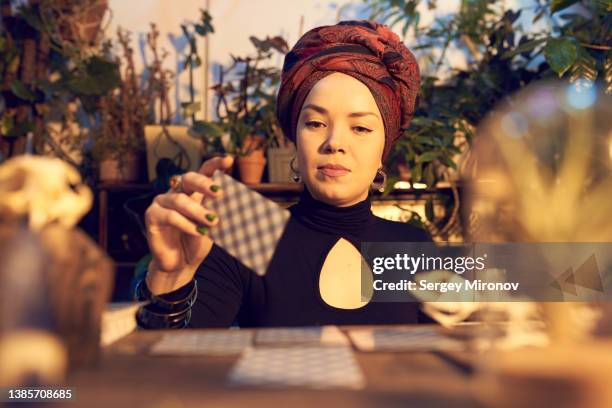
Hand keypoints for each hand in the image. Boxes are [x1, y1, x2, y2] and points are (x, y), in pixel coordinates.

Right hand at [144, 155, 233, 293]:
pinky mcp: (152, 217)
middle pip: (188, 178)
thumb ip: (218, 211)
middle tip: (220, 193)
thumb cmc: (197, 241)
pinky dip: (187, 224)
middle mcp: (176, 192)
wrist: (181, 264)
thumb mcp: (212, 225)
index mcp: (192, 190)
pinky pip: (170, 216)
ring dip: (198, 211)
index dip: (215, 164)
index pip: (203, 171)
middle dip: (204, 183)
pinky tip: (199, 232)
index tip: (229, 160)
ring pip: (179, 199)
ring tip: (213, 221)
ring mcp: (161, 202)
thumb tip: (236, 201)